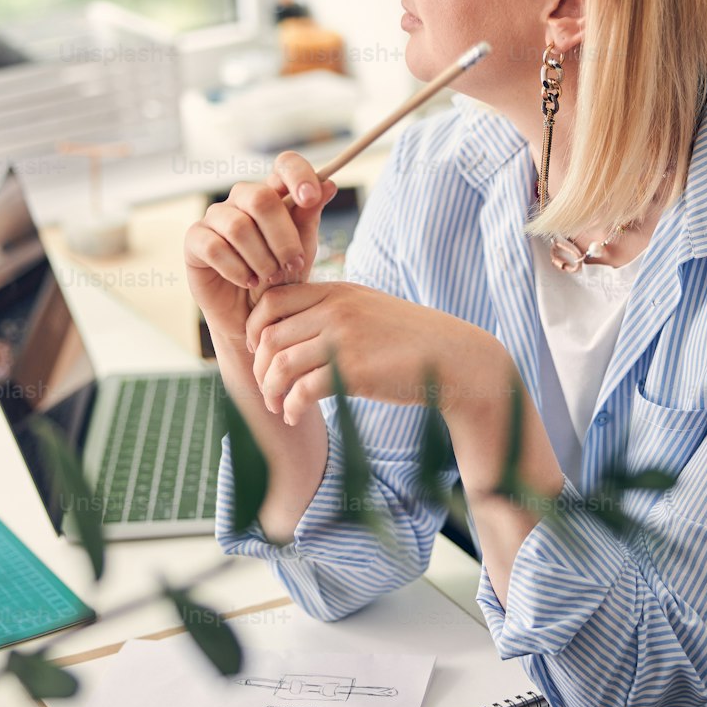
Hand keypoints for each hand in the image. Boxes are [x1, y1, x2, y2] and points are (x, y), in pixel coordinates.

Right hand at [183, 153, 338, 345]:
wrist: (255, 318)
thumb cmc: (281, 280)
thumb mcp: (302, 249)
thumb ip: (309, 217)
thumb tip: (329, 184)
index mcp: (273, 194)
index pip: (284, 165)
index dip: (298, 174)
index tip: (311, 198)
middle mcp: (241, 200)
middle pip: (261, 198)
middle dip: (283, 237)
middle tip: (293, 265)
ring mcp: (215, 218)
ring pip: (238, 226)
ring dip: (261, 258)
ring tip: (271, 279)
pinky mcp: (195, 241)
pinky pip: (215, 247)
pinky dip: (237, 269)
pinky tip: (248, 281)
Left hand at [245, 280, 507, 424]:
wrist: (452, 357)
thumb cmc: (409, 338)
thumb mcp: (368, 308)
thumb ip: (332, 310)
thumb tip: (292, 328)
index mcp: (337, 291)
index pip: (272, 300)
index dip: (254, 327)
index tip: (258, 351)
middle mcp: (336, 311)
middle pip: (270, 335)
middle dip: (260, 368)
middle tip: (266, 388)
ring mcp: (344, 340)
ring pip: (281, 365)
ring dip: (270, 390)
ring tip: (277, 406)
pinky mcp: (354, 371)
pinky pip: (303, 390)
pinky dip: (290, 407)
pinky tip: (293, 415)